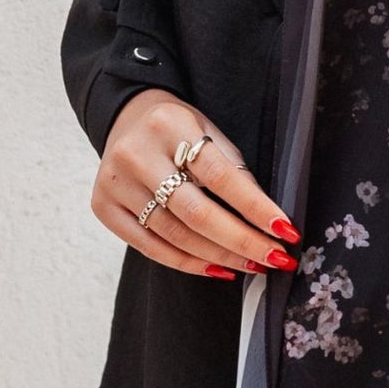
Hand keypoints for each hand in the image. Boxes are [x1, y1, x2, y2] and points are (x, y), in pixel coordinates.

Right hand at [93, 90, 300, 279]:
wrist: (125, 117)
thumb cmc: (178, 130)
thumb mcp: (209, 132)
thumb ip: (234, 171)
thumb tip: (268, 221)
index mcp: (170, 125)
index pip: (220, 175)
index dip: (255, 207)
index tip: (285, 231)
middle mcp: (136, 154)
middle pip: (196, 212)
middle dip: (241, 241)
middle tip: (275, 258)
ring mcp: (115, 183)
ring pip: (175, 235)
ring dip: (220, 256)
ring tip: (252, 265)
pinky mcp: (103, 207)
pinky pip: (150, 247)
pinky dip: (188, 263)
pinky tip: (218, 269)